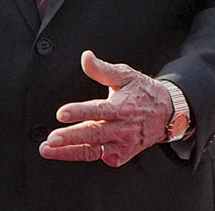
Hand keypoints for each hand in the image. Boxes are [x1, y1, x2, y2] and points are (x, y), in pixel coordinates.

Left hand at [39, 50, 172, 166]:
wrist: (167, 113)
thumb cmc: (143, 93)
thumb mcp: (125, 75)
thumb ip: (102, 69)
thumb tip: (85, 58)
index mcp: (122, 107)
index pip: (98, 110)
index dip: (79, 112)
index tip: (62, 113)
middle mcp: (122, 128)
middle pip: (93, 134)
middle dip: (71, 137)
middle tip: (52, 139)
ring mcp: (122, 143)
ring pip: (92, 150)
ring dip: (68, 151)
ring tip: (48, 149)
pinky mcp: (121, 155)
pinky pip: (99, 156)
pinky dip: (82, 154)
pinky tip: (67, 151)